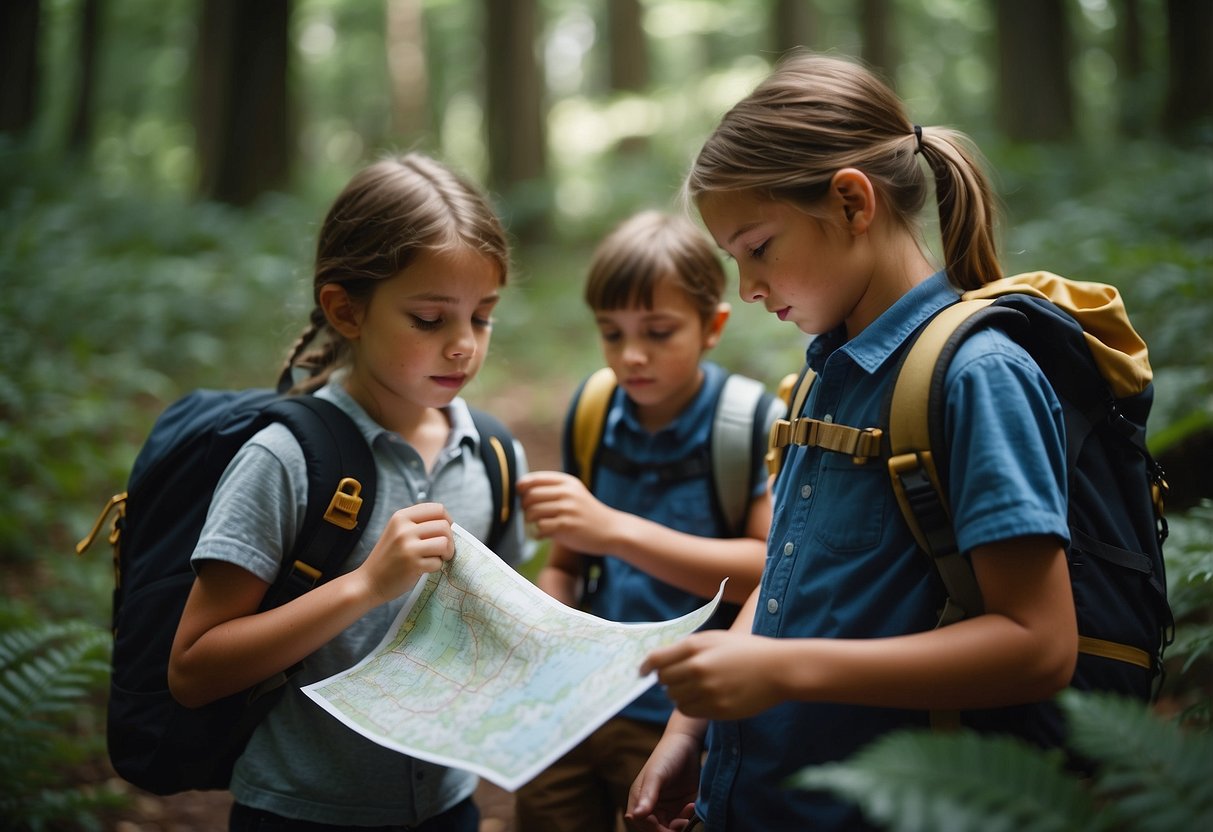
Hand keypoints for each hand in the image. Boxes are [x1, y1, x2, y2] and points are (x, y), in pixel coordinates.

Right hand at [358, 502, 453, 603]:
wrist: (368, 582)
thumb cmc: (389, 557)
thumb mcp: (398, 531)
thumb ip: (419, 524)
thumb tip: (449, 524)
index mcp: (401, 516)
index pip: (438, 509)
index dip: (447, 521)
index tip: (443, 533)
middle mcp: (404, 529)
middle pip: (444, 526)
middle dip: (450, 540)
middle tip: (443, 550)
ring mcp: (408, 547)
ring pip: (445, 543)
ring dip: (447, 553)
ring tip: (438, 558)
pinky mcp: (413, 565)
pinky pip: (438, 562)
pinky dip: (436, 567)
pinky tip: (425, 568)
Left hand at [518, 471, 618, 553]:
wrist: (612, 530)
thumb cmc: (587, 513)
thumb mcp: (574, 493)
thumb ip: (553, 489)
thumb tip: (520, 488)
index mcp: (567, 482)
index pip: (533, 479)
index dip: (522, 488)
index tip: (521, 497)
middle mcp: (567, 493)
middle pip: (529, 496)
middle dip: (525, 507)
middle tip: (531, 515)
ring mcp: (567, 509)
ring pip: (532, 512)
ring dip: (530, 521)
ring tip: (538, 525)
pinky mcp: (567, 526)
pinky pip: (540, 528)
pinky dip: (538, 534)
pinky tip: (544, 535)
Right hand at [625, 728, 701, 831]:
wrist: (688, 744)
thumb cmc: (667, 755)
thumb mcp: (656, 775)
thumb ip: (647, 796)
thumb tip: (632, 817)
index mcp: (639, 800)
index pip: (643, 824)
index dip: (655, 830)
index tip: (671, 827)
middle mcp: (652, 807)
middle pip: (657, 830)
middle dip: (670, 830)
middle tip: (682, 822)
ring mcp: (668, 808)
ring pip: (671, 829)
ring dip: (681, 825)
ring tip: (689, 808)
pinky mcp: (682, 807)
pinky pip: (684, 822)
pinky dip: (689, 819)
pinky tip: (692, 805)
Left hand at [641, 631, 785, 719]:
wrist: (778, 669)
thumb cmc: (746, 650)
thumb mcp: (715, 638)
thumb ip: (687, 647)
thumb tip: (659, 660)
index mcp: (696, 648)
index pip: (656, 659)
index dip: (645, 666)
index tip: (642, 671)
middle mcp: (698, 669)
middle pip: (664, 681)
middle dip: (667, 679)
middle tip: (677, 677)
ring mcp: (707, 691)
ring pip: (675, 699)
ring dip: (678, 693)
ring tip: (693, 687)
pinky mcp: (717, 710)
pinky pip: (690, 712)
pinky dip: (690, 706)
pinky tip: (702, 697)